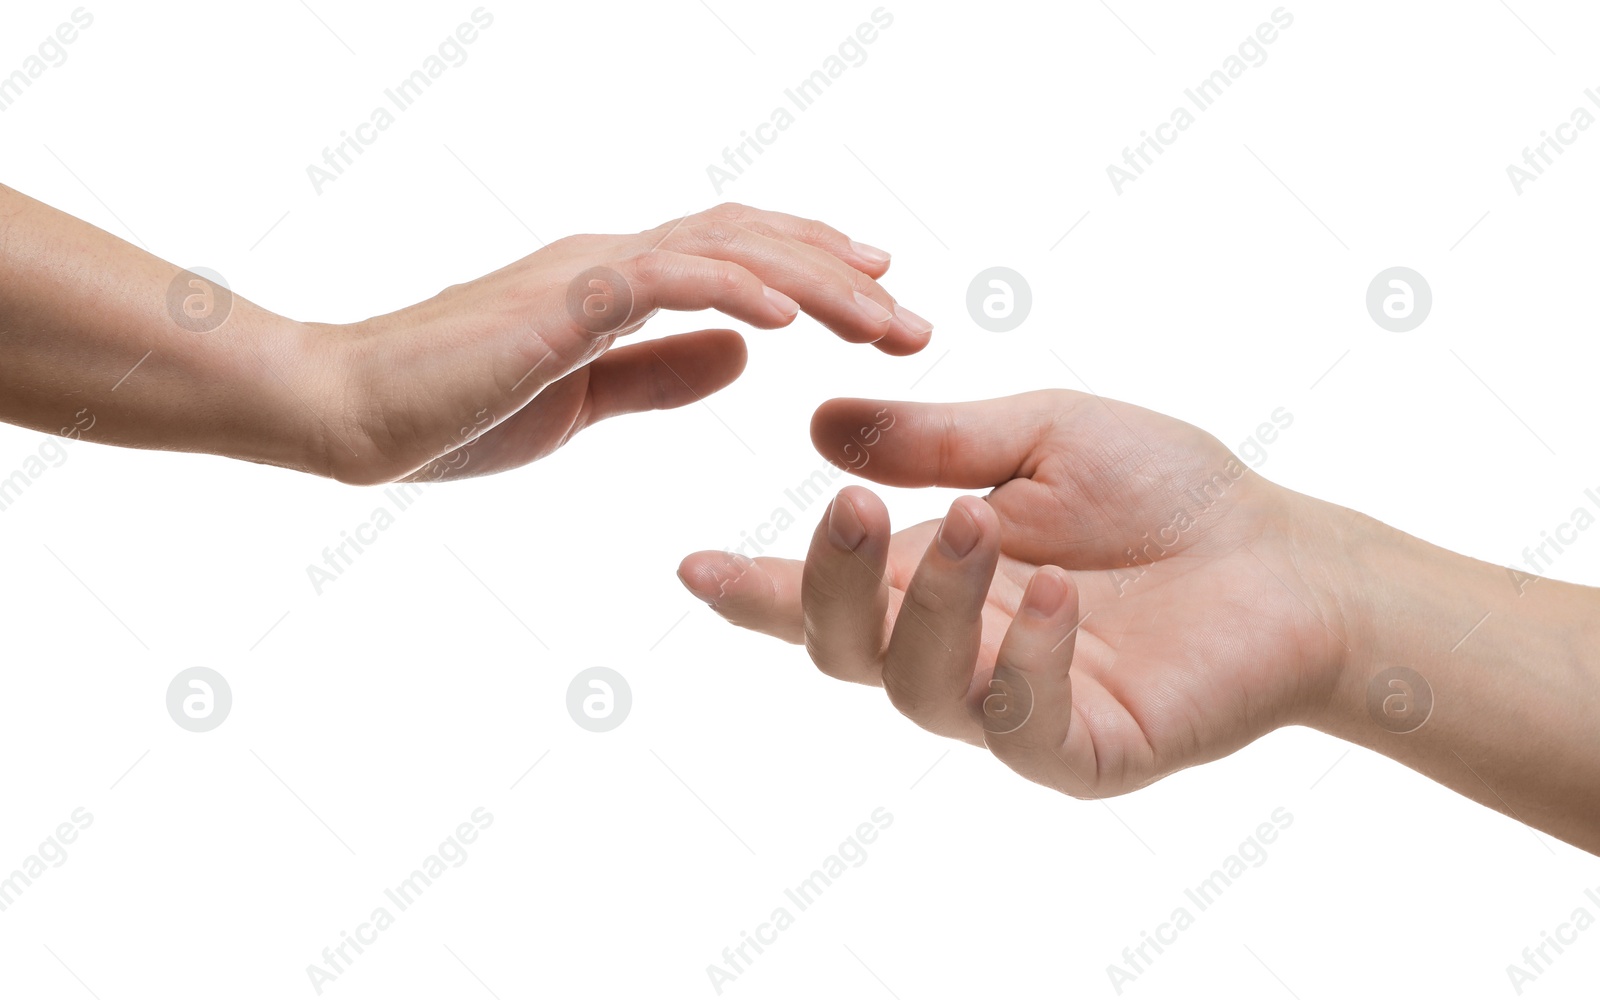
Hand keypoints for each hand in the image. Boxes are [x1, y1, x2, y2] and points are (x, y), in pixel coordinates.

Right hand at [305, 203, 931, 483]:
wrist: (347, 412)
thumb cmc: (451, 408)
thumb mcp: (585, 397)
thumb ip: (660, 371)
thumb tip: (744, 353)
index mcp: (619, 285)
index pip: (736, 256)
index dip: (815, 268)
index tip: (884, 300)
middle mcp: (613, 262)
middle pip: (751, 244)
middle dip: (843, 277)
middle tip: (918, 319)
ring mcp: (587, 274)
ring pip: (725, 252)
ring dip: (814, 281)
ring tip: (884, 315)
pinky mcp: (559, 304)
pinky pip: (662, 281)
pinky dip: (732, 289)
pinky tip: (790, 316)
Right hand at [677, 390, 1354, 797]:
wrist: (1286, 553)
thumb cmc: (1166, 494)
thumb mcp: (1042, 438)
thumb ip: (935, 442)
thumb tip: (818, 428)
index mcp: (934, 579)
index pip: (824, 596)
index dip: (756, 588)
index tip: (691, 563)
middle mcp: (957, 651)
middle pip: (847, 651)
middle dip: (833, 583)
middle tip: (855, 508)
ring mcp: (1014, 708)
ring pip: (919, 688)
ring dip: (933, 605)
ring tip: (982, 522)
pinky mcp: (1082, 752)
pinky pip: (1019, 724)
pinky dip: (1024, 657)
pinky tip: (1050, 590)